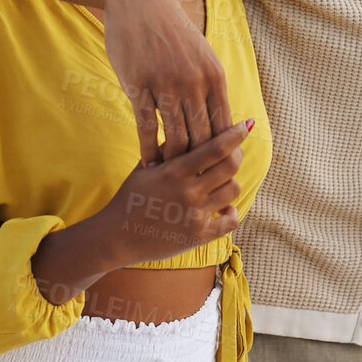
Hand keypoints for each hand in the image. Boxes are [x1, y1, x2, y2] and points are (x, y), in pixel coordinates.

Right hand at [98, 119, 251, 264]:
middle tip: (234, 153)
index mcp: (174, 171)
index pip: (216, 147)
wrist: (115, 236)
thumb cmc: (129, 198)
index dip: (235, 134)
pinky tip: (223, 208)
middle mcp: (188, 192)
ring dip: (231, 183)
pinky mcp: (198, 236)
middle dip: (237, 155)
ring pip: (233, 190)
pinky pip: (230, 221)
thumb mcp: (144, 168)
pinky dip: (231, 212)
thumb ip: (167, 149)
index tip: (246, 125)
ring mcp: (194, 215)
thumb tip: (189, 128)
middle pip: (231, 166)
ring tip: (222, 183)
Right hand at [102, 0, 234, 164]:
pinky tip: (148, 165)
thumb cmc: (171, 31)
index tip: (216, 173)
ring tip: (170, 180)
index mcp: (214, 76)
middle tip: (195, 185)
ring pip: (176, 139)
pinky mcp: (139, 85)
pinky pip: (146, 128)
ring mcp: (166, 85)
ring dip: (173, 164)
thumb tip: (224, 123)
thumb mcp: (200, 55)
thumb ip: (211, 88)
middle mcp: (195, 82)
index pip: (224, 128)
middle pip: (202, 139)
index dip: (221, 155)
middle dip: (199, 166)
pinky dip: (148, 151)